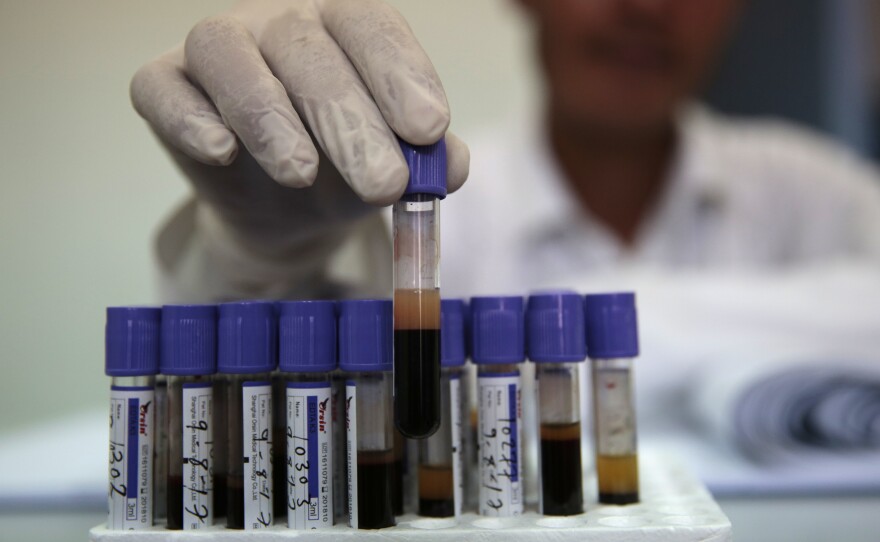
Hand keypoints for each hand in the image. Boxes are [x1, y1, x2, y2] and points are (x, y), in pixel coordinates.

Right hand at [131, 0, 468, 256]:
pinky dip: (188, 118)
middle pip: (307, 48)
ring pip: (227, 53)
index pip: (370, 27)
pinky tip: (221, 153)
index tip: (430, 128)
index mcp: (343, 26)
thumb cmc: (346, 170)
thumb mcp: (396, 167)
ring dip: (267, 115)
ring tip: (302, 175)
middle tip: (384, 183)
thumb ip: (429, 161)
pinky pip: (161, 88)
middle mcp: (280, 23)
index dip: (399, 73)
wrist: (285, 208)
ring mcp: (219, 49)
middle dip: (349, 119)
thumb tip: (450, 166)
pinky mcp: (164, 85)